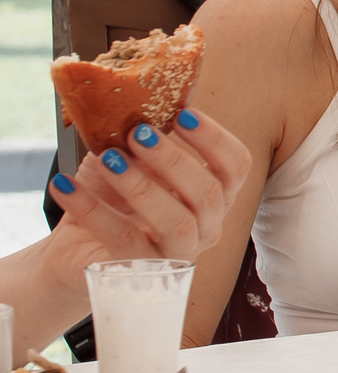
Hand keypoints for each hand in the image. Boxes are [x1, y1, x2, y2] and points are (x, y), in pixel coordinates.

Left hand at [43, 108, 252, 277]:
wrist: (77, 250)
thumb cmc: (112, 202)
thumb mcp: (129, 164)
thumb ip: (140, 140)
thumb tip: (133, 100)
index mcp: (213, 197)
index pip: (236, 168)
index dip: (215, 140)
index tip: (182, 113)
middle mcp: (205, 227)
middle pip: (208, 194)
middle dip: (174, 160)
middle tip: (138, 133)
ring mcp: (177, 254)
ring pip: (176, 221)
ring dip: (141, 185)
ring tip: (107, 159)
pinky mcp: (141, 272)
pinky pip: (122, 240)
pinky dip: (91, 209)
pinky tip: (65, 185)